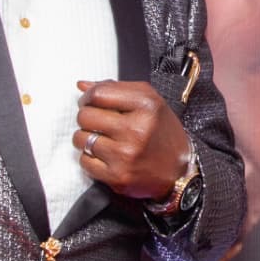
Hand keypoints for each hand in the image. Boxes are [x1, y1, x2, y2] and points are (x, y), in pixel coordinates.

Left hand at [73, 79, 190, 200]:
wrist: (179, 171)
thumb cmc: (162, 133)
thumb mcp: (149, 101)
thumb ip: (116, 89)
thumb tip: (82, 85)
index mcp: (146, 106)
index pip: (98, 94)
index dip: (88, 97)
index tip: (90, 102)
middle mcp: (136, 130)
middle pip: (85, 116)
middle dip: (87, 118)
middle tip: (98, 122)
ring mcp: (125, 155)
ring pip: (80, 139)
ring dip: (86, 138)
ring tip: (102, 139)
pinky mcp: (117, 176)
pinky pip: (84, 161)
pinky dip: (90, 158)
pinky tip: (105, 156)